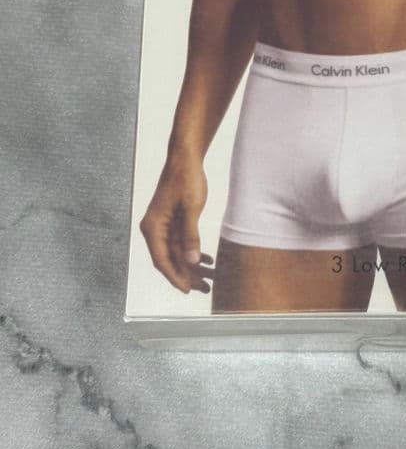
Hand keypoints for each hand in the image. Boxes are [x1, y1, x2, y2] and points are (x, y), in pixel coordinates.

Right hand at [139, 155, 213, 293]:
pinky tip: (208, 260)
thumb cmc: (186, 178)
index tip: (188, 290)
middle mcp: (154, 229)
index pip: (162, 261)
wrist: (185, 157)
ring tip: (210, 279)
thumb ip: (190, 236)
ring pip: (177, 254)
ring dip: (193, 266)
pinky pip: (181, 243)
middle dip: (188, 275)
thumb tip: (191, 261)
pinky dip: (194, 253)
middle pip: (170, 260)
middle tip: (206, 289)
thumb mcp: (191, 208)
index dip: (175, 277)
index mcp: (153, 227)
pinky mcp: (172, 222)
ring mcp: (163, 226)